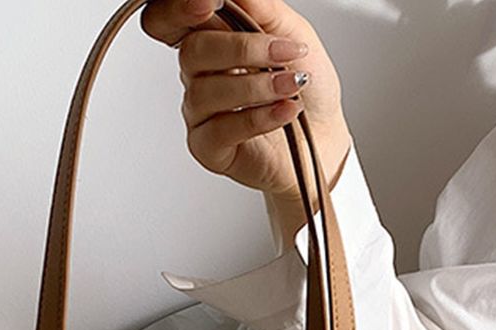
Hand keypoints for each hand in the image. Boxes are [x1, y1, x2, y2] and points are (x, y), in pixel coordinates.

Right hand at [142, 0, 350, 241]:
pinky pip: (220, 130)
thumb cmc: (306, 86)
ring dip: (257, 86)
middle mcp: (200, 75)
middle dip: (240, 48)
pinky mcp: (209, 149)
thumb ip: (259, 6)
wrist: (324, 136)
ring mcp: (201, 114)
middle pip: (191, 51)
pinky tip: (285, 110)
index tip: (210, 3)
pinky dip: (259, 118)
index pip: (170, 21)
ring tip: (292, 85)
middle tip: (282, 52)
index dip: (179, 10)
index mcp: (212, 39)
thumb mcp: (291, 31)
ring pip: (205, 92)